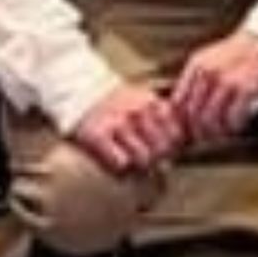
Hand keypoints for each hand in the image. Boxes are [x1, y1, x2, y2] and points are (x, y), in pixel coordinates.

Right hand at [70, 82, 188, 178]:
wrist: (80, 91)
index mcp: (153, 103)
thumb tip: (175, 152)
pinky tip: (114, 158)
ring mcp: (118, 123)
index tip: (163, 151)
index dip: (171, 148)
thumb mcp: (145, 102)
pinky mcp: (98, 135)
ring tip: (130, 159)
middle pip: (162, 150)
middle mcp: (137, 112)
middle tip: (146, 160)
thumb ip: (163, 121)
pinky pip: (120, 162)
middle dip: (156, 159)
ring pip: (143, 158)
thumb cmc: (117, 103)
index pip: (176, 136)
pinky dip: (120, 165)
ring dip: (138, 164)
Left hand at [166, 31, 257, 141]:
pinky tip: (239, 124)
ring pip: (211, 120)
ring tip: (226, 132)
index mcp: (196, 65)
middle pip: (193, 114)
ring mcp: (226, 80)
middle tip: (209, 138)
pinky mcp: (245, 88)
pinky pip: (233, 118)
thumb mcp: (212, 59)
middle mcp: (208, 72)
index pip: (178, 102)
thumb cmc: (242, 54)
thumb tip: (186, 111)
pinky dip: (235, 126)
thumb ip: (197, 81)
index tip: (191, 129)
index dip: (183, 121)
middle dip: (200, 131)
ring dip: (218, 132)